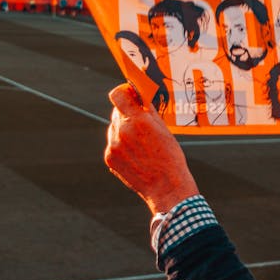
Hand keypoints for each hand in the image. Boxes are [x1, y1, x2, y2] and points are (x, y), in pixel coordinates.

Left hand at [105, 83, 198, 214]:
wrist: (166, 187)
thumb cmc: (170, 156)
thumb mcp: (164, 129)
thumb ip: (148, 110)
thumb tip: (139, 95)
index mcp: (137, 120)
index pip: (118, 94)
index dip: (124, 92)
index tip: (131, 95)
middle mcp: (121, 131)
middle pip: (117, 111)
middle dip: (128, 113)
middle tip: (142, 123)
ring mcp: (113, 146)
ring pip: (114, 128)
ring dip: (124, 130)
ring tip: (142, 144)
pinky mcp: (109, 158)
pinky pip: (113, 144)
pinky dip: (122, 145)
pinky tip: (136, 155)